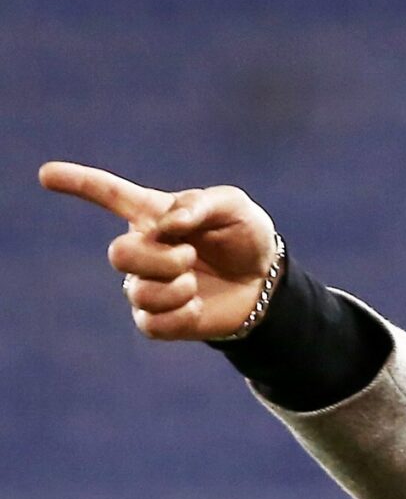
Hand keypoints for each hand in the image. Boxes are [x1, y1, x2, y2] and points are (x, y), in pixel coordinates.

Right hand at [39, 161, 277, 339]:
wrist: (265, 283)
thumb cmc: (245, 238)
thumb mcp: (235, 208)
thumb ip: (201, 205)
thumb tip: (166, 226)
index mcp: (154, 215)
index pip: (108, 195)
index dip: (78, 183)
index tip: (46, 174)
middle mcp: (143, 249)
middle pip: (118, 254)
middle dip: (159, 258)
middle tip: (189, 256)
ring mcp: (146, 285)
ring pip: (137, 292)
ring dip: (176, 287)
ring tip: (196, 281)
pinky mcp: (158, 319)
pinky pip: (151, 323)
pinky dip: (181, 315)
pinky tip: (197, 306)